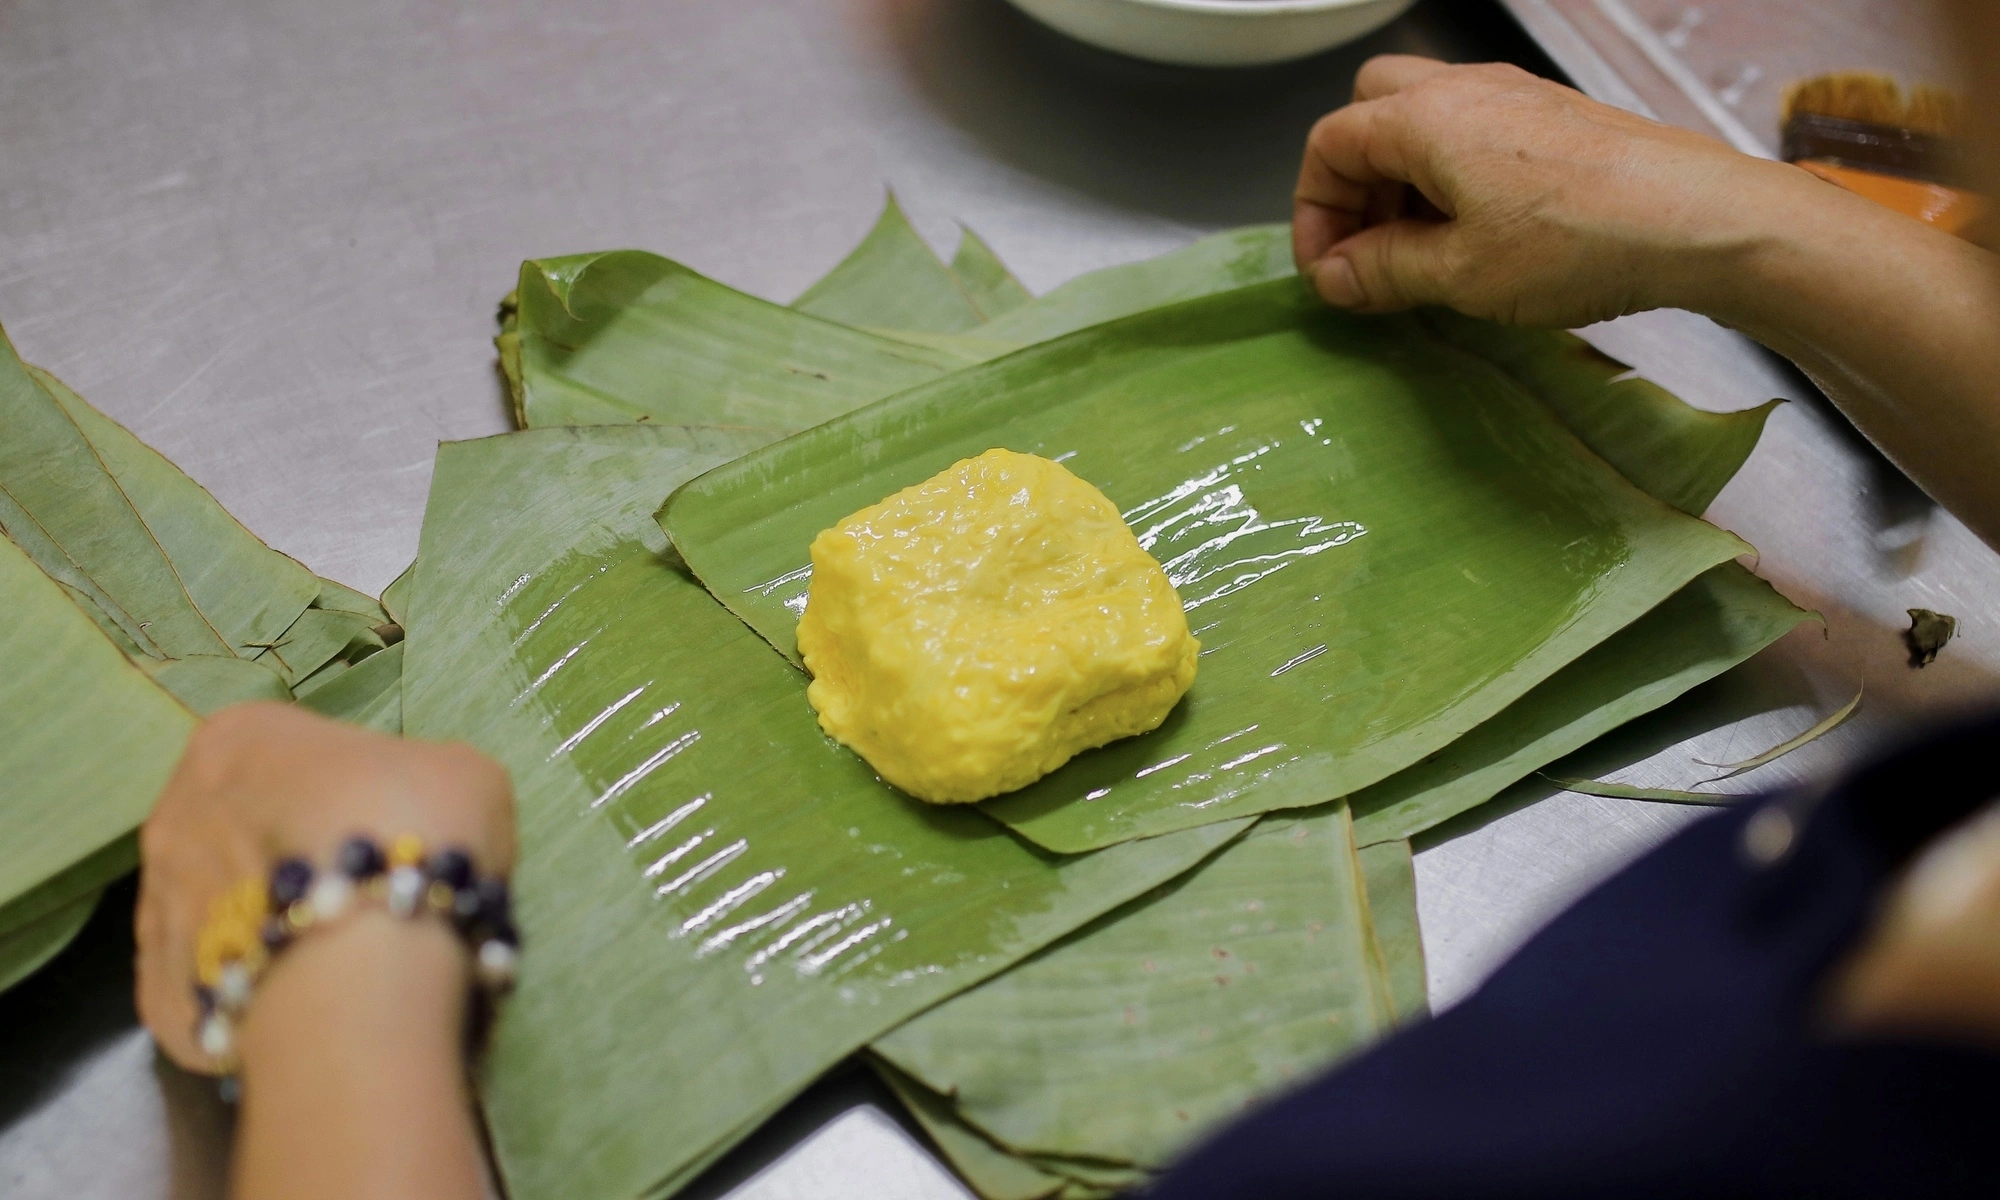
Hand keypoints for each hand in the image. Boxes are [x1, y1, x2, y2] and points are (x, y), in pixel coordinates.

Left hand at [136, 702, 514, 1070]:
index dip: (354, 786)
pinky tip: (314, 1004)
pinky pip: (219, 987)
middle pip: (251, 829)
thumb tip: (414, 808)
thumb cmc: (408, 832)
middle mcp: (175, 814)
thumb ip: (426, 779)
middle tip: (374, 892)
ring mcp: (158, 909)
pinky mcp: (163, 994)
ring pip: (228, 911)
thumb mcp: (460, 774)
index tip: (394, 824)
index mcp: (239, 737)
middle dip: (304, 857)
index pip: (295, 752)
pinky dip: (261, 994)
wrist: (359, 961)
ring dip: (279, 926)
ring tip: (350, 957)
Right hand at [1291, 55, 1809, 325]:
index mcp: (1423, 117)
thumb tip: (1332, 277)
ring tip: (1420, 253)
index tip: (1328, 275)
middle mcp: (1463, 88)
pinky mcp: (1554, 118)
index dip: (1313, 213)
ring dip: (1402, 181)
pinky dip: (1450, 176)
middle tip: (1366, 249)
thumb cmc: (1574, 242)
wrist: (1696, 218)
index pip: (1330, 145)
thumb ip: (1381, 271)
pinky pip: (1474, 130)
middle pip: (1370, 110)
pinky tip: (1477, 235)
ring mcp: (1514, 96)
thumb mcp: (1458, 274)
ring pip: (1423, 118)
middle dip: (1353, 181)